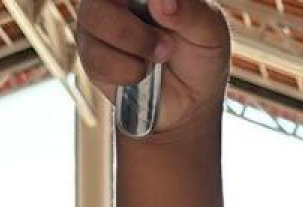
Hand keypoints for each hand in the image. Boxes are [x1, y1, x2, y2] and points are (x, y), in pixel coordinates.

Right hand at [77, 0, 232, 136]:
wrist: (190, 102)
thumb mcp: (210, 32)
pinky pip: (95, 57)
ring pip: (94, 19)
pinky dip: (126, 71)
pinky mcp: (92, 54)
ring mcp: (100, 22)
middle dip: (134, 27)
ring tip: (159, 58)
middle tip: (166, 47)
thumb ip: (191, 11)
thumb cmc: (201, 56)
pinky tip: (142, 74)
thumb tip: (163, 1)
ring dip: (133, 45)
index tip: (161, 11)